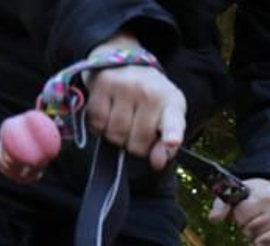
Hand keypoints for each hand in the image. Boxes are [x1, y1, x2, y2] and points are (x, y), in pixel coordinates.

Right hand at [84, 34, 186, 169]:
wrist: (124, 60)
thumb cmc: (149, 97)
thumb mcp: (165, 117)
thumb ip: (165, 144)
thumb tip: (157, 162)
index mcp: (172, 103)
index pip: (173, 122)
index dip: (172, 134)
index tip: (171, 142)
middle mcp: (150, 92)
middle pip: (138, 142)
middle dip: (135, 145)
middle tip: (135, 129)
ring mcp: (125, 86)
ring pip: (115, 135)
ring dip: (116, 136)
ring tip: (122, 120)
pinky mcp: (103, 83)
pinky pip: (96, 123)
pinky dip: (99, 126)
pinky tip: (107, 114)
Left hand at [208, 179, 269, 245]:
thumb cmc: (257, 196)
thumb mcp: (238, 193)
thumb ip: (222, 205)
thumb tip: (213, 219)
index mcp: (266, 196)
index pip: (242, 215)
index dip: (240, 216)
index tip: (247, 211)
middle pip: (250, 230)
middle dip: (248, 229)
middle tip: (257, 220)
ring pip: (260, 243)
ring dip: (257, 240)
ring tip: (264, 228)